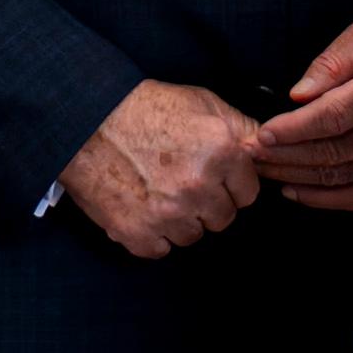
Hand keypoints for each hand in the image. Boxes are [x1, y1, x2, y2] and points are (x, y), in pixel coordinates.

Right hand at [60, 79, 262, 258]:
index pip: (249, 194)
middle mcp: (198, 187)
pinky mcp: (138, 234)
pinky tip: (142, 206)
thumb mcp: (202, 103)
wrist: (86, 122)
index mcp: (221, 153)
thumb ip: (240, 127)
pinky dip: (153, 234)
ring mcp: (168, 215)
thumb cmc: (145, 109)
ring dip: (181, 220)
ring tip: (159, 191)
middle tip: (182, 180)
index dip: (231, 184)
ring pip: (193, 236)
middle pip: (223, 218)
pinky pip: (161, 249)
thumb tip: (266, 149)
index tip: (213, 175)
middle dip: (208, 203)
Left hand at [247, 17, 352, 211]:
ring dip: (293, 174)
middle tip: (247, 153)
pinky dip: (322, 198)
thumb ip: (333, 61)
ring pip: (335, 174)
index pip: (330, 116)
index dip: (293, 129)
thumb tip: (299, 94)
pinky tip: (293, 190)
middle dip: (282, 154)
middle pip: (327, 150)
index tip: (262, 134)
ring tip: (261, 168)